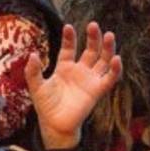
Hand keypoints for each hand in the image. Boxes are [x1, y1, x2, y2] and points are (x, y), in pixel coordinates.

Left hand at [27, 22, 121, 149]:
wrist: (54, 125)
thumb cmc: (46, 106)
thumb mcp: (36, 86)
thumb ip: (33, 71)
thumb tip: (32, 55)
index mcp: (64, 67)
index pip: (69, 48)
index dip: (70, 38)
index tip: (68, 27)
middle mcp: (79, 71)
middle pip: (90, 50)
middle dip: (93, 38)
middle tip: (94, 25)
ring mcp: (90, 80)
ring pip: (103, 60)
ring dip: (107, 48)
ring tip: (109, 35)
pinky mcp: (97, 91)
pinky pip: (110, 78)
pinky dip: (115, 69)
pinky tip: (116, 58)